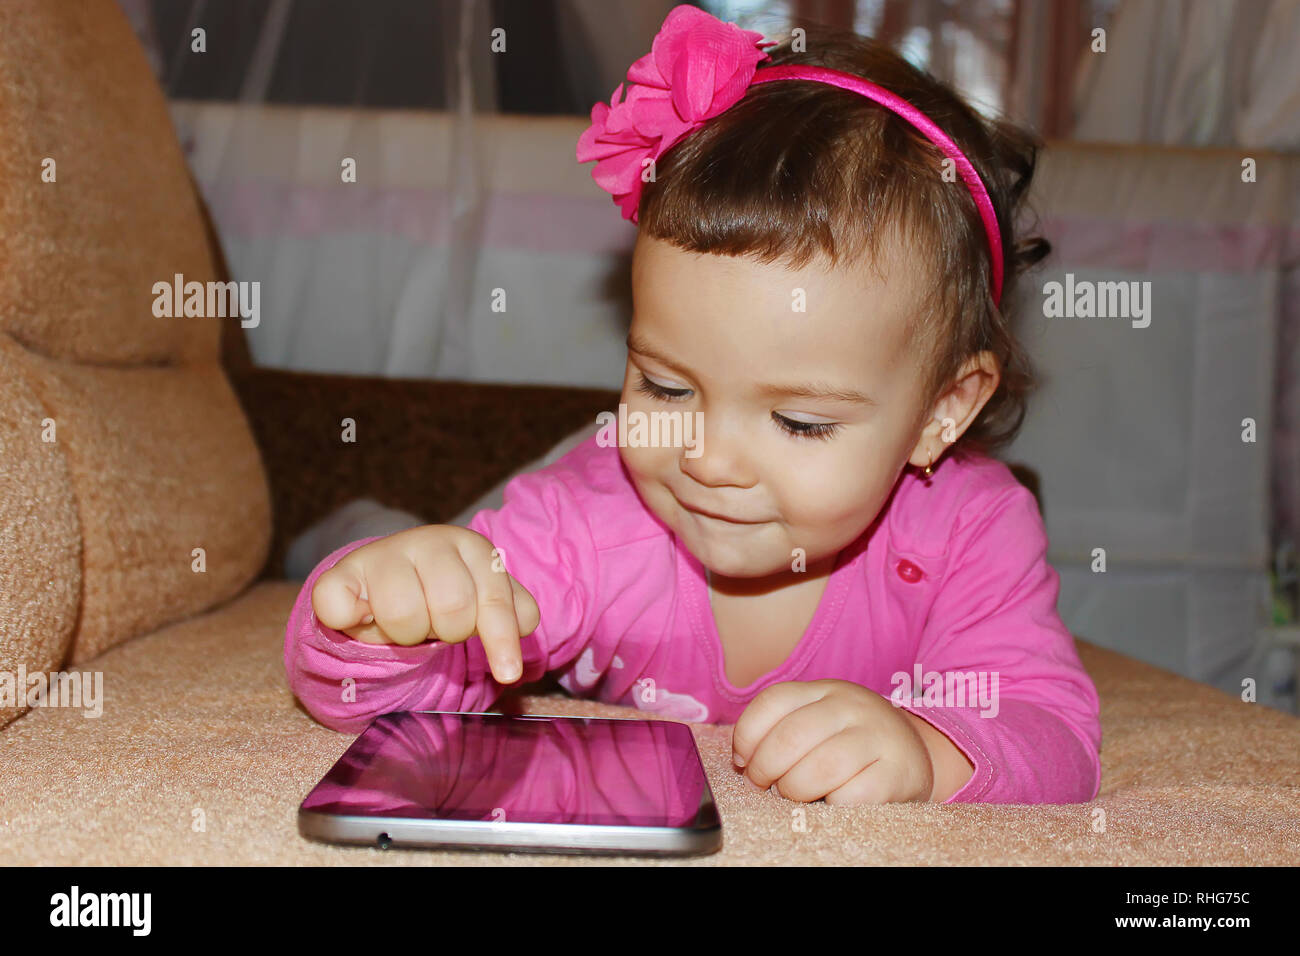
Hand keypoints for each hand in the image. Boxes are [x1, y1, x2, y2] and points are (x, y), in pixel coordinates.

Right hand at [310, 524, 539, 684]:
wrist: (382, 579)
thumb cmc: (441, 593)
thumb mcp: (481, 596)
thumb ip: (511, 611)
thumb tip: (526, 622)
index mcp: (471, 546)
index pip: (493, 600)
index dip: (500, 638)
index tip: (508, 673)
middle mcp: (428, 541)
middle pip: (452, 611)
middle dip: (445, 632)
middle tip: (433, 624)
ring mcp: (381, 554)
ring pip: (404, 615)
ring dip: (404, 634)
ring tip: (402, 623)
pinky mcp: (338, 574)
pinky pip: (340, 607)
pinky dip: (349, 620)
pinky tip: (359, 616)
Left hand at [730, 679, 933, 804]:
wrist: (914, 755)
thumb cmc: (851, 742)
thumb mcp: (819, 719)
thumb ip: (781, 728)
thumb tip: (743, 760)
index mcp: (825, 689)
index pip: (773, 700)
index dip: (747, 736)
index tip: (744, 761)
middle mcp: (852, 706)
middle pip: (790, 737)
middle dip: (765, 770)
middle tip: (766, 785)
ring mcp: (877, 737)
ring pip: (819, 768)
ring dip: (795, 791)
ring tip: (795, 795)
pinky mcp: (897, 773)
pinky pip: (850, 796)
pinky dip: (830, 806)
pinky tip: (830, 802)